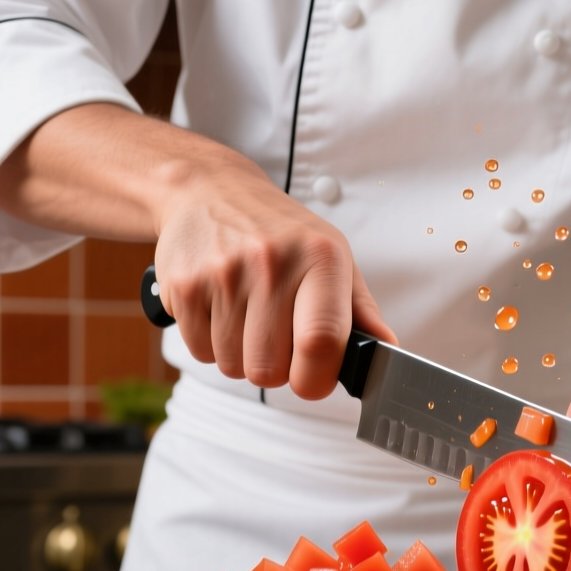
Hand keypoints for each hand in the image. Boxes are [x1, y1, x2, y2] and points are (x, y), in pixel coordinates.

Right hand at [153, 158, 393, 396]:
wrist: (208, 191)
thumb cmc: (280, 233)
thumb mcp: (332, 257)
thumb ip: (360, 311)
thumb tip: (386, 351)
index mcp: (320, 258)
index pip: (321, 341)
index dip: (316, 379)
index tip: (312, 380)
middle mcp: (271, 262)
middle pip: (270, 369)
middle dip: (275, 368)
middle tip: (276, 336)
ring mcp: (223, 274)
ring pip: (233, 366)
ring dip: (242, 356)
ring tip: (247, 316)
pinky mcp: (183, 286)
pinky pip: (200, 352)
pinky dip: (211, 343)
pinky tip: (220, 309)